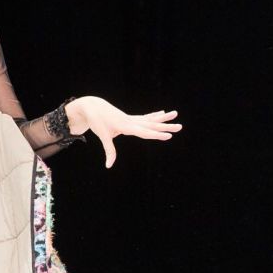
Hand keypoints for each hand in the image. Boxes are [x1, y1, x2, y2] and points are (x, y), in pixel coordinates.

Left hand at [66, 97, 181, 168]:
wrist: (92, 106)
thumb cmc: (97, 121)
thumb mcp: (102, 136)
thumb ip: (109, 150)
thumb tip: (109, 166)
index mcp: (126, 126)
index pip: (145, 132)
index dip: (157, 135)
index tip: (169, 136)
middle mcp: (131, 121)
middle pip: (152, 125)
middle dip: (166, 126)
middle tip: (180, 127)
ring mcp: (131, 118)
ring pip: (151, 119)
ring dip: (163, 118)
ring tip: (175, 114)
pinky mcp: (130, 118)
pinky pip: (145, 117)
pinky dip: (154, 115)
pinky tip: (162, 112)